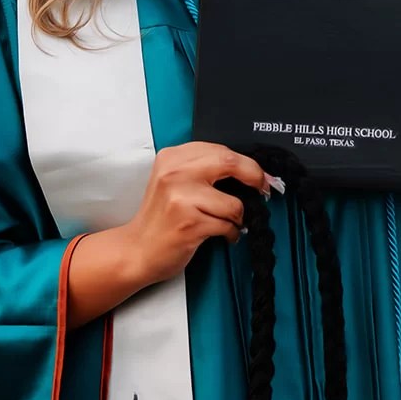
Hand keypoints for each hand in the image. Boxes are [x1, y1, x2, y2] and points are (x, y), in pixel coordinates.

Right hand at [116, 142, 277, 290]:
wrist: (138, 249)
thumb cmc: (161, 218)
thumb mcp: (174, 182)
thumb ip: (203, 169)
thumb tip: (248, 169)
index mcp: (172, 158)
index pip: (220, 150)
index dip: (246, 163)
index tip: (259, 174)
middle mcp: (175, 174)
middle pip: (229, 163)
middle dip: (254, 176)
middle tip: (262, 189)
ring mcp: (181, 199)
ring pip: (233, 203)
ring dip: (238, 216)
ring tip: (228, 222)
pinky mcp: (189, 224)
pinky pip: (227, 225)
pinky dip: (231, 232)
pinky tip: (223, 234)